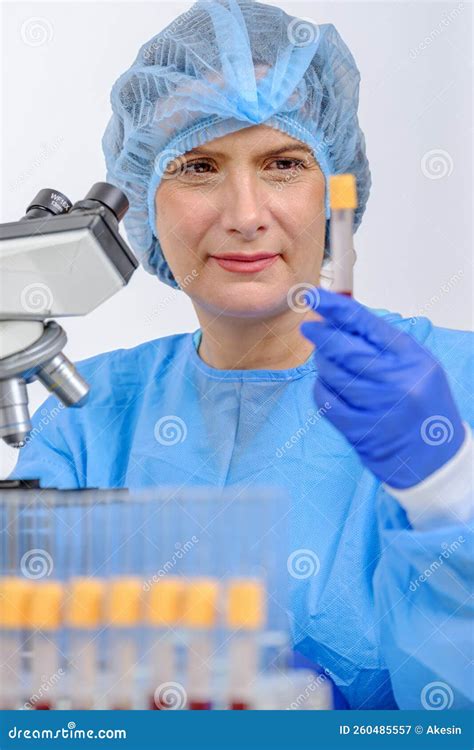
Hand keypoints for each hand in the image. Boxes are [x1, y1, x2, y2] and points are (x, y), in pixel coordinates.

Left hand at [300, 288, 464, 488]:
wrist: (437, 459)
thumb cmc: (424, 405)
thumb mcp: (416, 365)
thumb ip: (381, 343)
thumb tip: (338, 318)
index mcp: (411, 358)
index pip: (365, 323)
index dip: (333, 307)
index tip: (311, 295)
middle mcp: (397, 380)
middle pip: (344, 348)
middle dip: (321, 334)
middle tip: (309, 327)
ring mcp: (379, 407)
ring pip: (332, 374)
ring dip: (322, 364)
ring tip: (328, 362)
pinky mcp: (362, 430)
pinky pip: (327, 401)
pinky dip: (322, 389)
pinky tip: (329, 386)